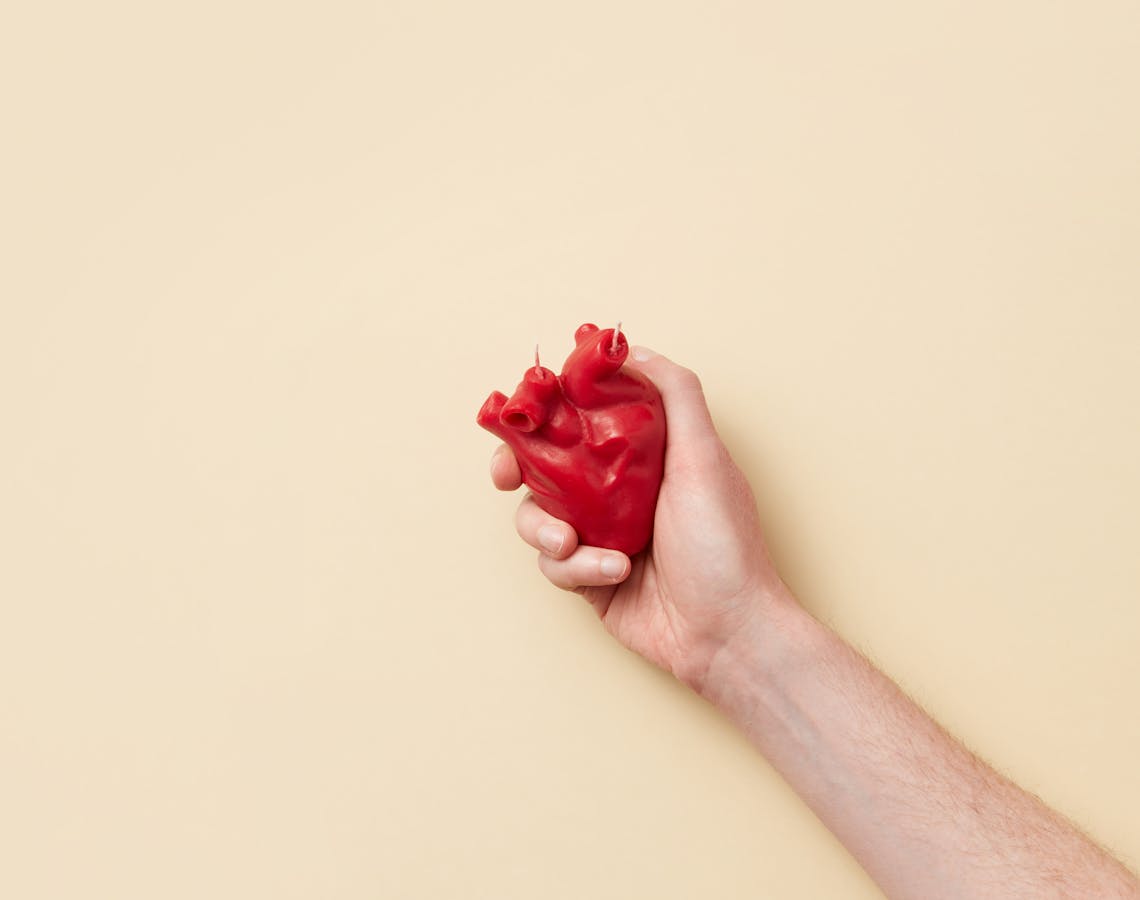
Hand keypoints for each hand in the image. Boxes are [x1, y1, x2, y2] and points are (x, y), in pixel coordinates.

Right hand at [490, 346, 796, 689]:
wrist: (727, 634)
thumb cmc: (725, 545)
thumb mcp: (706, 457)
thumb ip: (675, 395)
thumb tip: (633, 347)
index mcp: (643, 454)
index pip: (583, 415)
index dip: (549, 409)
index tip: (528, 409)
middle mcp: (617, 490)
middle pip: (544, 463)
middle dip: (517, 465)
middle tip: (507, 473)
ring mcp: (600, 534)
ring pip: (538, 516)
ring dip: (546, 528)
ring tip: (573, 543)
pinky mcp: (589, 578)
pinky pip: (554, 564)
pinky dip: (578, 567)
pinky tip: (614, 572)